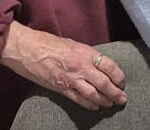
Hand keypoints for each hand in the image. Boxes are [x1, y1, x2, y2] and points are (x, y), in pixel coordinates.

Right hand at [0, 23, 125, 109]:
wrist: (27, 49)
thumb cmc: (47, 43)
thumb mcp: (72, 44)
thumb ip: (85, 55)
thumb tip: (97, 64)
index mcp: (85, 53)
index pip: (109, 66)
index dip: (119, 76)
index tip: (122, 82)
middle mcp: (81, 66)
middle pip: (104, 83)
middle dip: (115, 93)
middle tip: (122, 99)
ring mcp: (71, 79)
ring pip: (93, 94)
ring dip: (104, 101)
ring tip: (110, 104)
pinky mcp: (61, 89)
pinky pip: (78, 99)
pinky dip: (89, 105)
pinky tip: (95, 107)